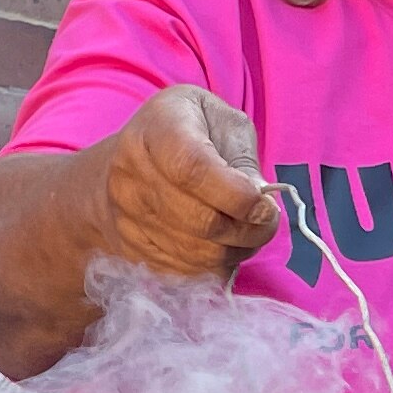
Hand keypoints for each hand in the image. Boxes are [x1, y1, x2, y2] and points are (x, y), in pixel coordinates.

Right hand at [98, 84, 278, 281]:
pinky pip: (183, 271)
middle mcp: (130, 172)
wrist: (126, 161)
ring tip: (247, 232)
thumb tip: (261, 203)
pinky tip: (221, 244)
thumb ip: (243, 158)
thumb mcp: (221, 121)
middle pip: (198, 220)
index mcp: (157, 129)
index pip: (193, 169)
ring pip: (194, 253)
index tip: (265, 207)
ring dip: (234, 250)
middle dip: (246, 230)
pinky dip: (212, 265)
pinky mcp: (129, 248)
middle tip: (267, 223)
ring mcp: (125, 215)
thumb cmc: (185, 132)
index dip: (237, 196)